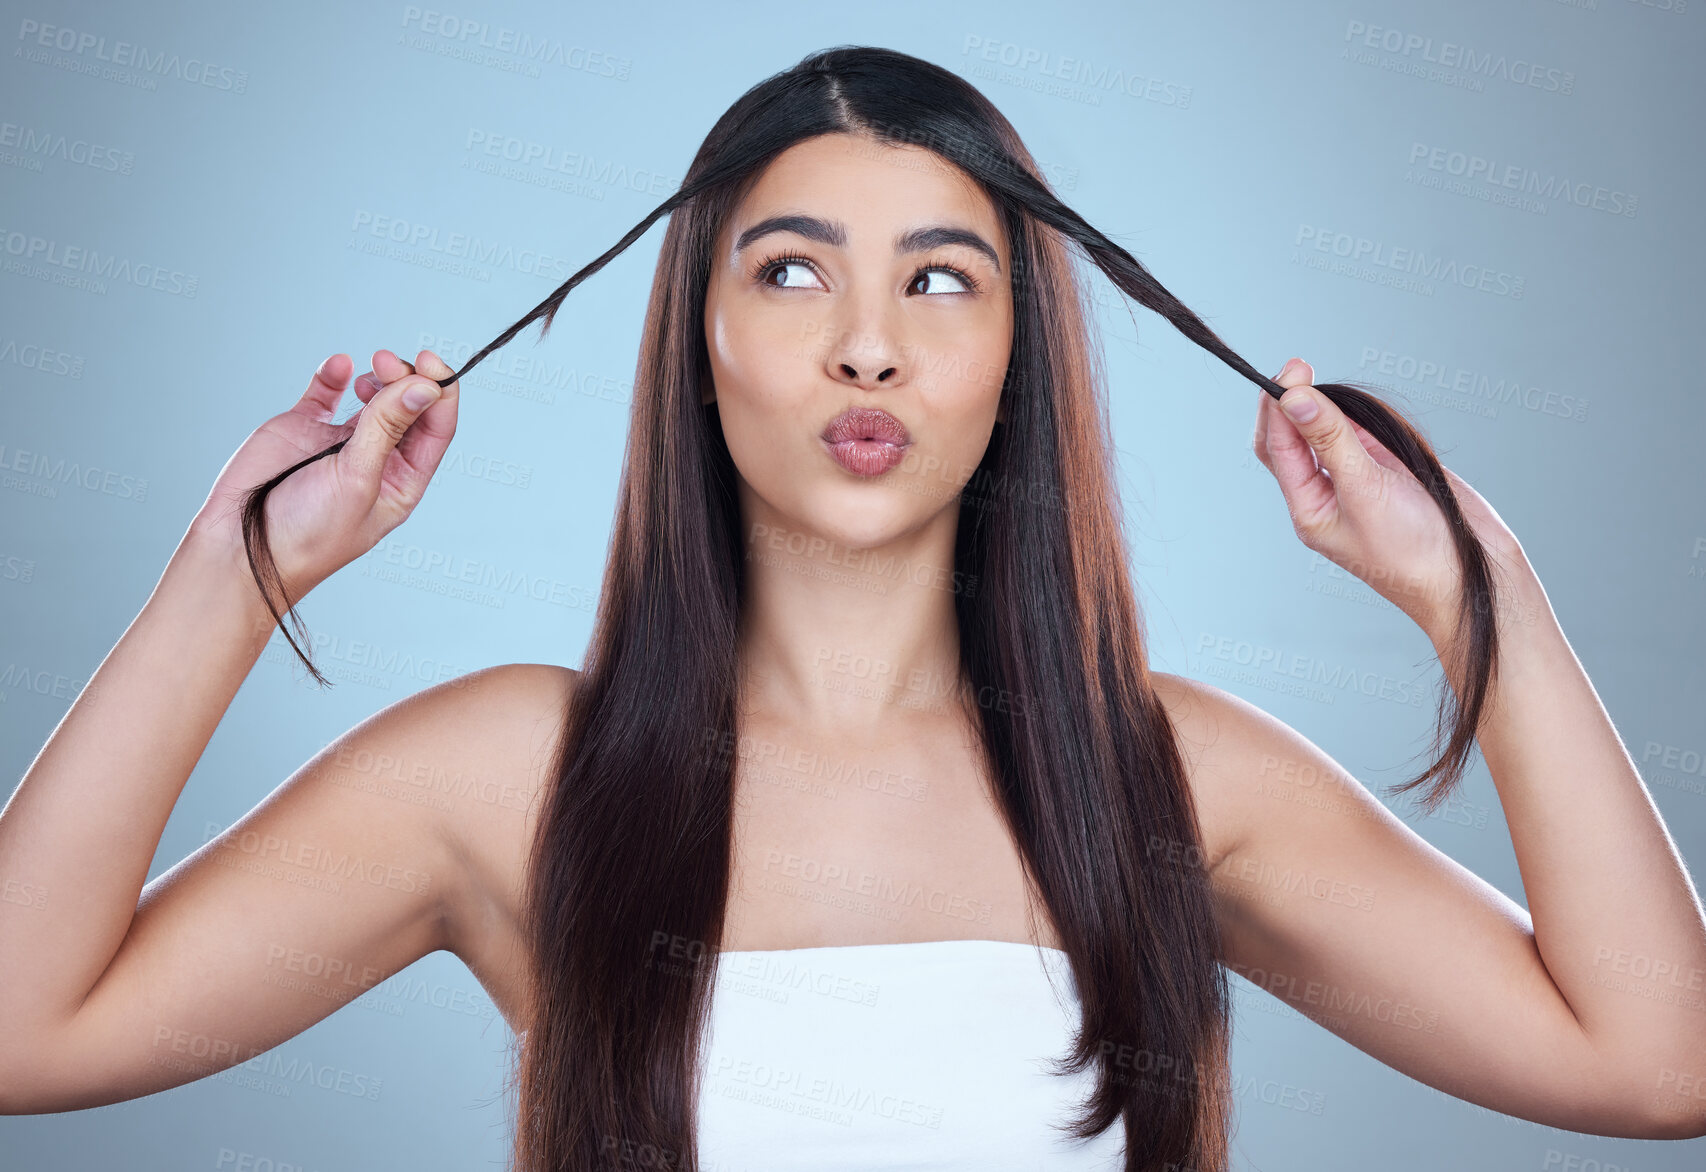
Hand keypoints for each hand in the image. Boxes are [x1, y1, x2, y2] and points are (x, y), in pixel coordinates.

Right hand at [191, 348, 459, 601]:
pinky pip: (327, 392)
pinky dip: (335, 375)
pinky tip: (340, 366)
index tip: (431, 364)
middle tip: (389, 362)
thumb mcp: (357, 480)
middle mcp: (376, 459)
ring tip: (370, 372)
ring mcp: (340, 442)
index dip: (439, 393)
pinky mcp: (304, 427)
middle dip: (406, 378)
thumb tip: (425, 388)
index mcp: (402, 480)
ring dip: (378, 377)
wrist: (240, 546)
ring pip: (373, 396)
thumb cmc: (307, 533)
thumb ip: (387, 429)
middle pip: (408, 407)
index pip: (435, 429)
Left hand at [1252, 358, 1525, 635]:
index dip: (1277, 407)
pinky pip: (1365, 435)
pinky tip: (1369, 412)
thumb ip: (1331, 440)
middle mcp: (1327, 494)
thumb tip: (1293, 399)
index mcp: (1308, 508)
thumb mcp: (1366, 489)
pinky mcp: (1390, 472)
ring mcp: (1359, 481)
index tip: (1292, 371)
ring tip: (1342, 396)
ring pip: (1329, 433)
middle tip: (1301, 366)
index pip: (1277, 449)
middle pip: (1293, 438)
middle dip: (1294, 402)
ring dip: (1330, 408)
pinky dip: (1364, 418)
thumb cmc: (1414, 551)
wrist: (1474, 574)